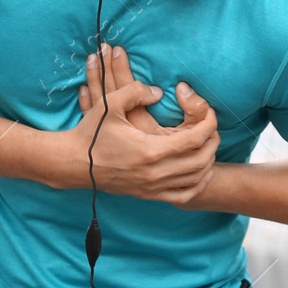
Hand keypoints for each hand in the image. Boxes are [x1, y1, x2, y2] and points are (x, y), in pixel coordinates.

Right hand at [63, 43, 219, 204]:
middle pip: (201, 160)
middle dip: (213, 141)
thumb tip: (160, 92)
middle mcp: (155, 173)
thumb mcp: (110, 104)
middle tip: (211, 126)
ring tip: (208, 144)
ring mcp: (152, 187)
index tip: (209, 111)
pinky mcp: (148, 195)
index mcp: (149, 150)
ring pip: (196, 179)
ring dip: (208, 161)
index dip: (208, 123)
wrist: (74, 163)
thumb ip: (136, 91)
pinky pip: (183, 196)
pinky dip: (197, 184)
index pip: (194, 139)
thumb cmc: (92, 132)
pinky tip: (199, 171)